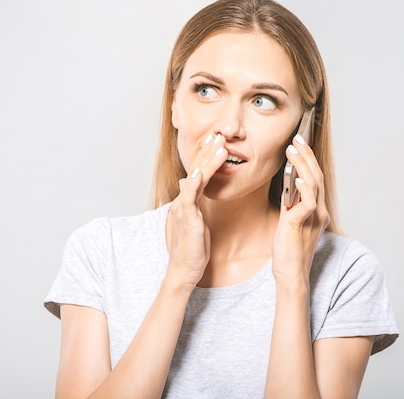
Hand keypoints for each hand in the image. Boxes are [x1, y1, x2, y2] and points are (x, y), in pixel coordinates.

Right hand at [166, 133, 227, 288]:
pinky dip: (194, 182)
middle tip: (219, 134)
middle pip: (197, 170)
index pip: (199, 173)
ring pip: (196, 179)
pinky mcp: (187, 218)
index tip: (218, 141)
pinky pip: (190, 197)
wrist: (184, 270)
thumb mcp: (197, 221)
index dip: (208, 156)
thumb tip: (188, 183)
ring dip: (207, 161)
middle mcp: (185, 200)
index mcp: (190, 200)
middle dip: (208, 151)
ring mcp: (185, 207)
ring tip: (219, 146)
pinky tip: (199, 171)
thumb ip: (195, 202)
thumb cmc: (193, 249)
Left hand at [272, 134, 330, 286]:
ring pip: (313, 183)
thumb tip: (286, 185)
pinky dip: (302, 186)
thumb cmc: (287, 249)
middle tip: (296, 138)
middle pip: (316, 175)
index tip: (298, 143)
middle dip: (306, 155)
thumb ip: (290, 204)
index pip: (314, 178)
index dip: (307, 159)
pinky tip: (293, 176)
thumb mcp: (289, 221)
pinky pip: (307, 201)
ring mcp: (313, 217)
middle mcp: (319, 210)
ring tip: (292, 149)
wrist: (290, 273)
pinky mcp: (303, 224)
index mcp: (315, 209)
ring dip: (302, 164)